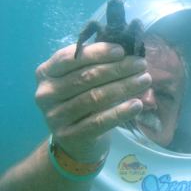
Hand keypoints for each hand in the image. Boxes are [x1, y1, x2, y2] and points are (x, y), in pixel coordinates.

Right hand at [35, 42, 150, 162]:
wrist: (74, 141)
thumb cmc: (82, 100)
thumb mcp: (81, 80)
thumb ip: (96, 63)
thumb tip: (125, 49)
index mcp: (46, 72)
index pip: (71, 57)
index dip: (97, 52)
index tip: (122, 50)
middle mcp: (45, 93)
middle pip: (86, 77)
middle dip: (117, 69)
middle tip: (141, 64)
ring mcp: (54, 116)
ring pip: (94, 98)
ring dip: (123, 87)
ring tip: (145, 80)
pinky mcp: (68, 136)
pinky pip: (99, 122)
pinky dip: (120, 112)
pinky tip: (137, 104)